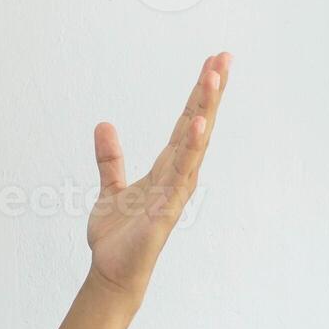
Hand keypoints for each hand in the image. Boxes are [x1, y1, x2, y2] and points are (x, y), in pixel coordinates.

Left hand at [86, 51, 231, 304]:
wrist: (111, 272)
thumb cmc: (118, 236)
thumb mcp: (110, 188)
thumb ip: (110, 158)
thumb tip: (104, 124)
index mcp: (165, 169)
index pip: (185, 124)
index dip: (198, 95)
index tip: (213, 63)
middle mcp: (177, 176)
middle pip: (197, 126)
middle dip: (210, 92)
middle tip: (224, 56)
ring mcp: (175, 192)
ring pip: (194, 144)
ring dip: (205, 110)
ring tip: (214, 76)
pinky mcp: (167, 209)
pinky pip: (180, 174)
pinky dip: (191, 149)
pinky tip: (198, 125)